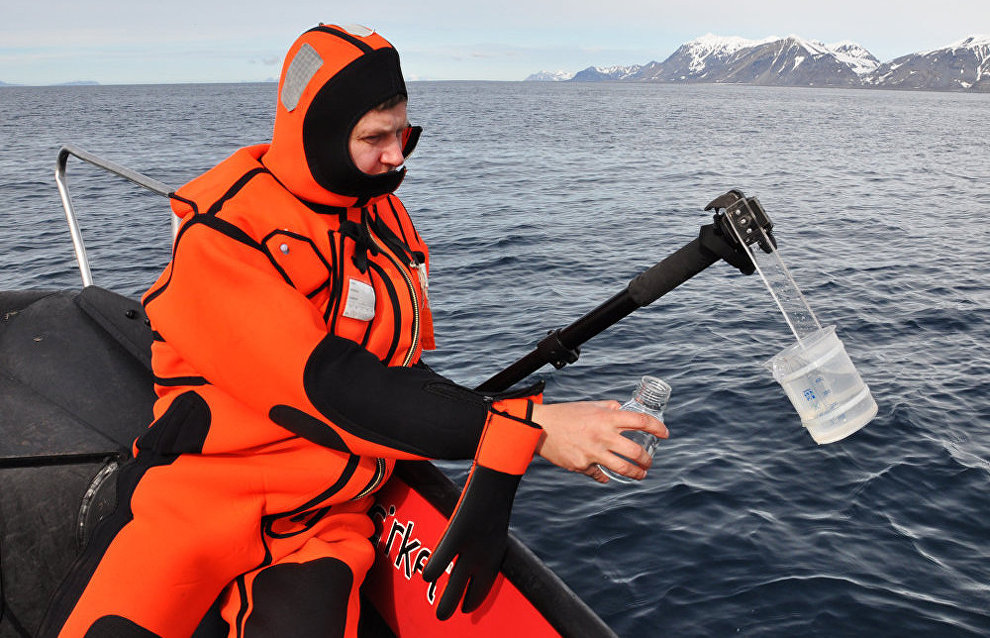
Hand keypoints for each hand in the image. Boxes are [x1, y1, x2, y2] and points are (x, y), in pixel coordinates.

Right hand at [532, 400, 668, 482]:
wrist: (539, 427)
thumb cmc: (565, 414)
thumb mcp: (589, 405)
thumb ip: (607, 407)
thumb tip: (621, 408)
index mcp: (606, 418)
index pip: (640, 421)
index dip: (657, 427)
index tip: (664, 434)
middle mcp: (602, 435)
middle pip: (636, 452)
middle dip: (647, 459)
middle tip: (648, 461)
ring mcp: (593, 453)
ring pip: (623, 469)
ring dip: (636, 474)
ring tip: (640, 475)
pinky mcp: (582, 465)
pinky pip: (599, 474)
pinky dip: (604, 475)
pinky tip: (607, 476)